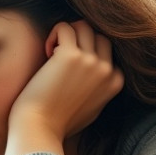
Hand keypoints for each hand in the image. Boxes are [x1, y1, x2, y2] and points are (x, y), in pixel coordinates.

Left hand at [5, 21, 123, 154]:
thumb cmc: (58, 121)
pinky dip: (54, 33)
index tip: (69, 66)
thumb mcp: (92, 108)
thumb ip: (100, 89)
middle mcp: (106, 69)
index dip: (86, 50)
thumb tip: (97, 71)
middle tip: (60, 54)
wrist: (40, 129)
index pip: (107, 50)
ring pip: (83, 26)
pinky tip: (47, 51)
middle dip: (78, 38)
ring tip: (53, 51)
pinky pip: (64, 27)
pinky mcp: (70, 56)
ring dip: (66, 33)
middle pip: (97, 34)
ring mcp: (91, 61)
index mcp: (115, 81)